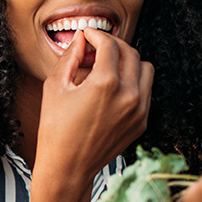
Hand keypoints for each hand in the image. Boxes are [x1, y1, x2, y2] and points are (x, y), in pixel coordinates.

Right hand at [34, 28, 153, 181]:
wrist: (68, 167)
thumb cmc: (56, 129)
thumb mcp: (55, 87)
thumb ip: (70, 57)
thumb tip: (80, 39)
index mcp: (106, 84)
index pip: (109, 44)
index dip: (96, 34)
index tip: (87, 35)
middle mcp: (128, 95)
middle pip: (130, 52)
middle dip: (112, 45)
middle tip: (96, 49)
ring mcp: (139, 110)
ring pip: (144, 69)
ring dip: (127, 62)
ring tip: (107, 68)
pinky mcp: (142, 122)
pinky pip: (145, 91)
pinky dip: (132, 83)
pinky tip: (112, 88)